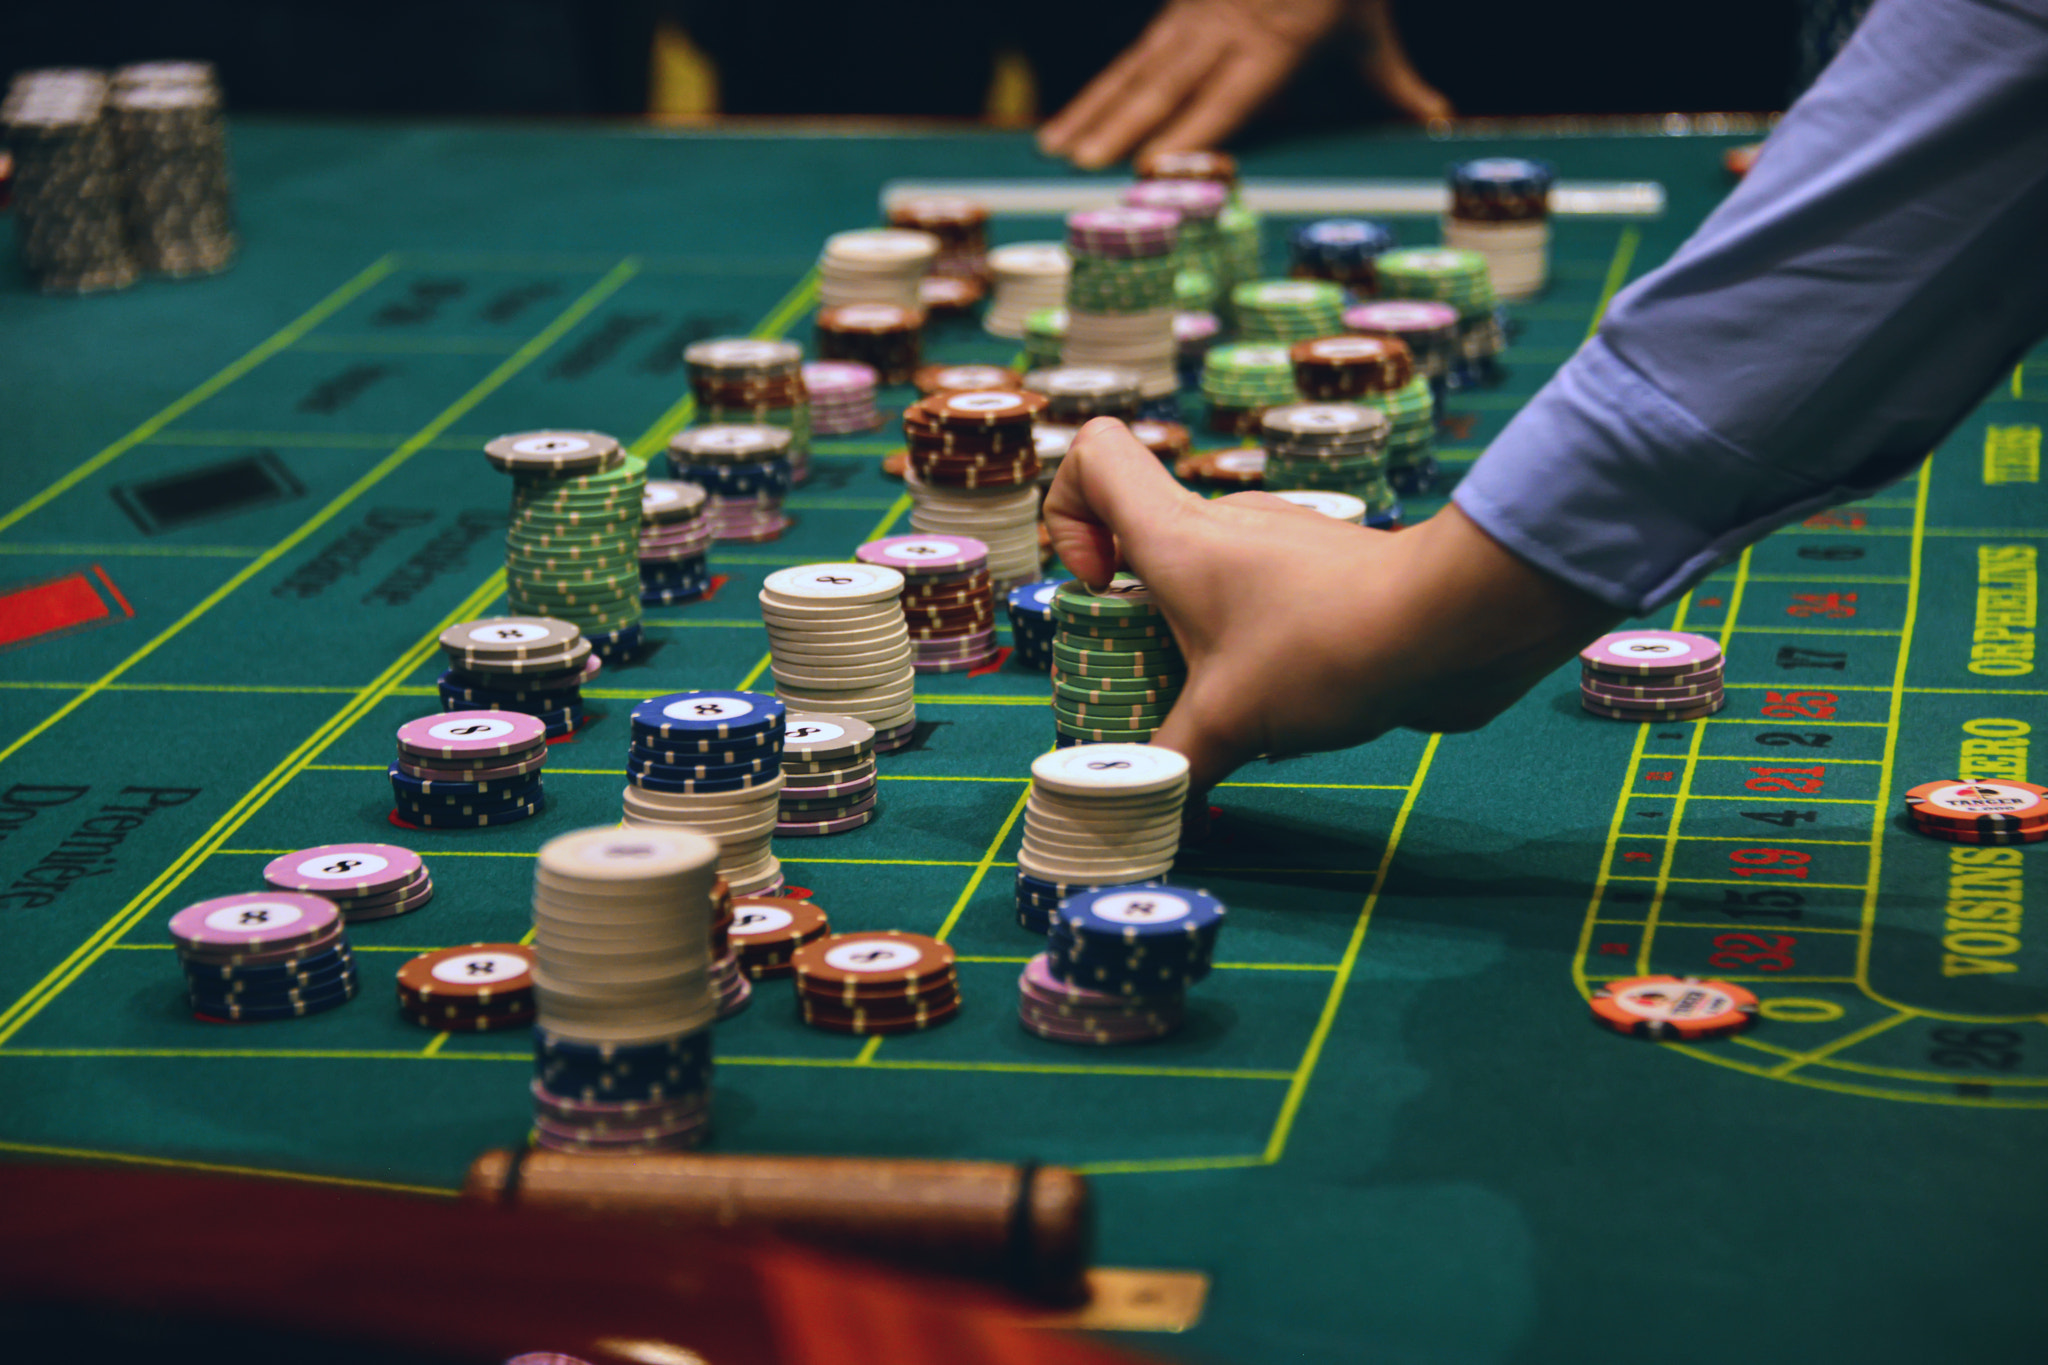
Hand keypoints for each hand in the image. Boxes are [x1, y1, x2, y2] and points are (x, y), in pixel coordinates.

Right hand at [1037, 0, 1450, 170]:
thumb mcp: (1371, 36)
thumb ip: (1398, 86)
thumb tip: (1443, 121)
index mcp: (1275, 43)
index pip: (1228, 95)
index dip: (1191, 131)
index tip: (1154, 165)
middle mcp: (1223, 30)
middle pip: (1164, 84)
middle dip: (1118, 127)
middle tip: (1081, 167)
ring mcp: (1192, 19)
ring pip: (1132, 71)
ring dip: (1091, 114)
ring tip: (1053, 153)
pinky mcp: (1173, 14)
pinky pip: (1127, 61)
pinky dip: (1092, 96)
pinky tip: (1060, 127)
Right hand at [1043, 419, 1623, 791]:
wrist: (1454, 626)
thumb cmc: (1322, 649)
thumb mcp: (1225, 723)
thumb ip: (1169, 764)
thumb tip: (1147, 806)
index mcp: (1178, 534)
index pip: (1094, 456)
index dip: (1067, 514)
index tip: (1096, 587)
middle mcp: (1224, 525)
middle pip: (1144, 541)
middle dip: (1132, 618)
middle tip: (1153, 684)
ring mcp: (1281, 546)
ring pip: (1209, 583)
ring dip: (1199, 644)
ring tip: (1229, 712)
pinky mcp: (1328, 578)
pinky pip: (1265, 608)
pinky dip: (1258, 654)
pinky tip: (1289, 710)